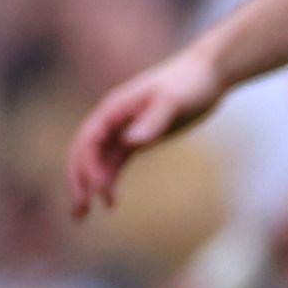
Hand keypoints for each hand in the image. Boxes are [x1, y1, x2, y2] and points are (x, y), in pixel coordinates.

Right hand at [64, 47, 228, 216]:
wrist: (209, 73)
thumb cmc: (191, 82)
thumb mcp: (173, 101)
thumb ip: (153, 120)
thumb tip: (131, 141)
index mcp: (113, 110)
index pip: (89, 142)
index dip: (88, 167)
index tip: (98, 191)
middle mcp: (112, 120)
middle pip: (84, 154)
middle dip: (78, 182)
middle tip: (79, 212)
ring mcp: (124, 129)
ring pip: (98, 161)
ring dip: (90, 186)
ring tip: (85, 214)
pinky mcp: (139, 137)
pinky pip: (116, 161)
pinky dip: (110, 180)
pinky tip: (111, 201)